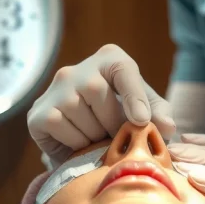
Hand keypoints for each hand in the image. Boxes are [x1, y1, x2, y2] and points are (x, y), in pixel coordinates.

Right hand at [27, 44, 175, 166]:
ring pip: (80, 115)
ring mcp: (54, 89)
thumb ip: (159, 115)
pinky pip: (61, 129)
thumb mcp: (145, 111)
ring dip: (95, 137)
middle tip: (117, 138)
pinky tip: (79, 142)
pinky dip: (75, 143)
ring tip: (98, 139)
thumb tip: (166, 127)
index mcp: (110, 60)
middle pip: (98, 94)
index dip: (133, 95)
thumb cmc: (119, 116)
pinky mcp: (38, 112)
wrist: (83, 136)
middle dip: (113, 125)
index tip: (141, 121)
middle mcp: (77, 69)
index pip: (122, 69)